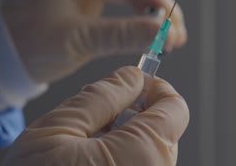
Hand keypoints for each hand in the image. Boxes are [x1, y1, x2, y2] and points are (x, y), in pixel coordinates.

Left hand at [0, 0, 186, 83]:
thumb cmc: (25, 45)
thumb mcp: (77, 40)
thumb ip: (122, 34)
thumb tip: (163, 32)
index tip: (169, 17)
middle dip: (154, 4)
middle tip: (175, 31)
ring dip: (147, 13)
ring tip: (168, 36)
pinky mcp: (83, 4)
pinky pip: (116, 6)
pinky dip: (133, 19)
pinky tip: (147, 33)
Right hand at [3, 66, 188, 165]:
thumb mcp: (60, 128)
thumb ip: (102, 96)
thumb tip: (131, 77)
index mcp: (142, 153)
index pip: (175, 108)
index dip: (155, 88)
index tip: (135, 82)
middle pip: (165, 131)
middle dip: (137, 113)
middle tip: (101, 113)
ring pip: (152, 152)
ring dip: (127, 138)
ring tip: (90, 142)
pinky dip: (123, 158)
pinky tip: (93, 161)